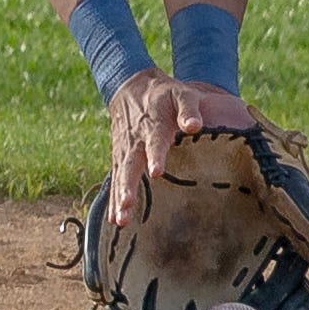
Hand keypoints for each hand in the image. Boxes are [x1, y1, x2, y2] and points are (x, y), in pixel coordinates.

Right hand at [106, 72, 256, 225]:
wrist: (131, 88)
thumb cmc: (164, 95)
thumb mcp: (180, 93)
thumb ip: (188, 109)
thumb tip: (194, 125)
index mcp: (154, 124)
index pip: (155, 141)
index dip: (156, 155)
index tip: (156, 172)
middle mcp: (136, 141)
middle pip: (130, 165)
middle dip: (128, 185)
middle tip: (128, 204)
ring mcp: (124, 151)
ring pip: (120, 177)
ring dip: (119, 198)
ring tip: (121, 220)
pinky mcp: (119, 159)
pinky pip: (115, 181)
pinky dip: (114, 200)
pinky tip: (116, 221)